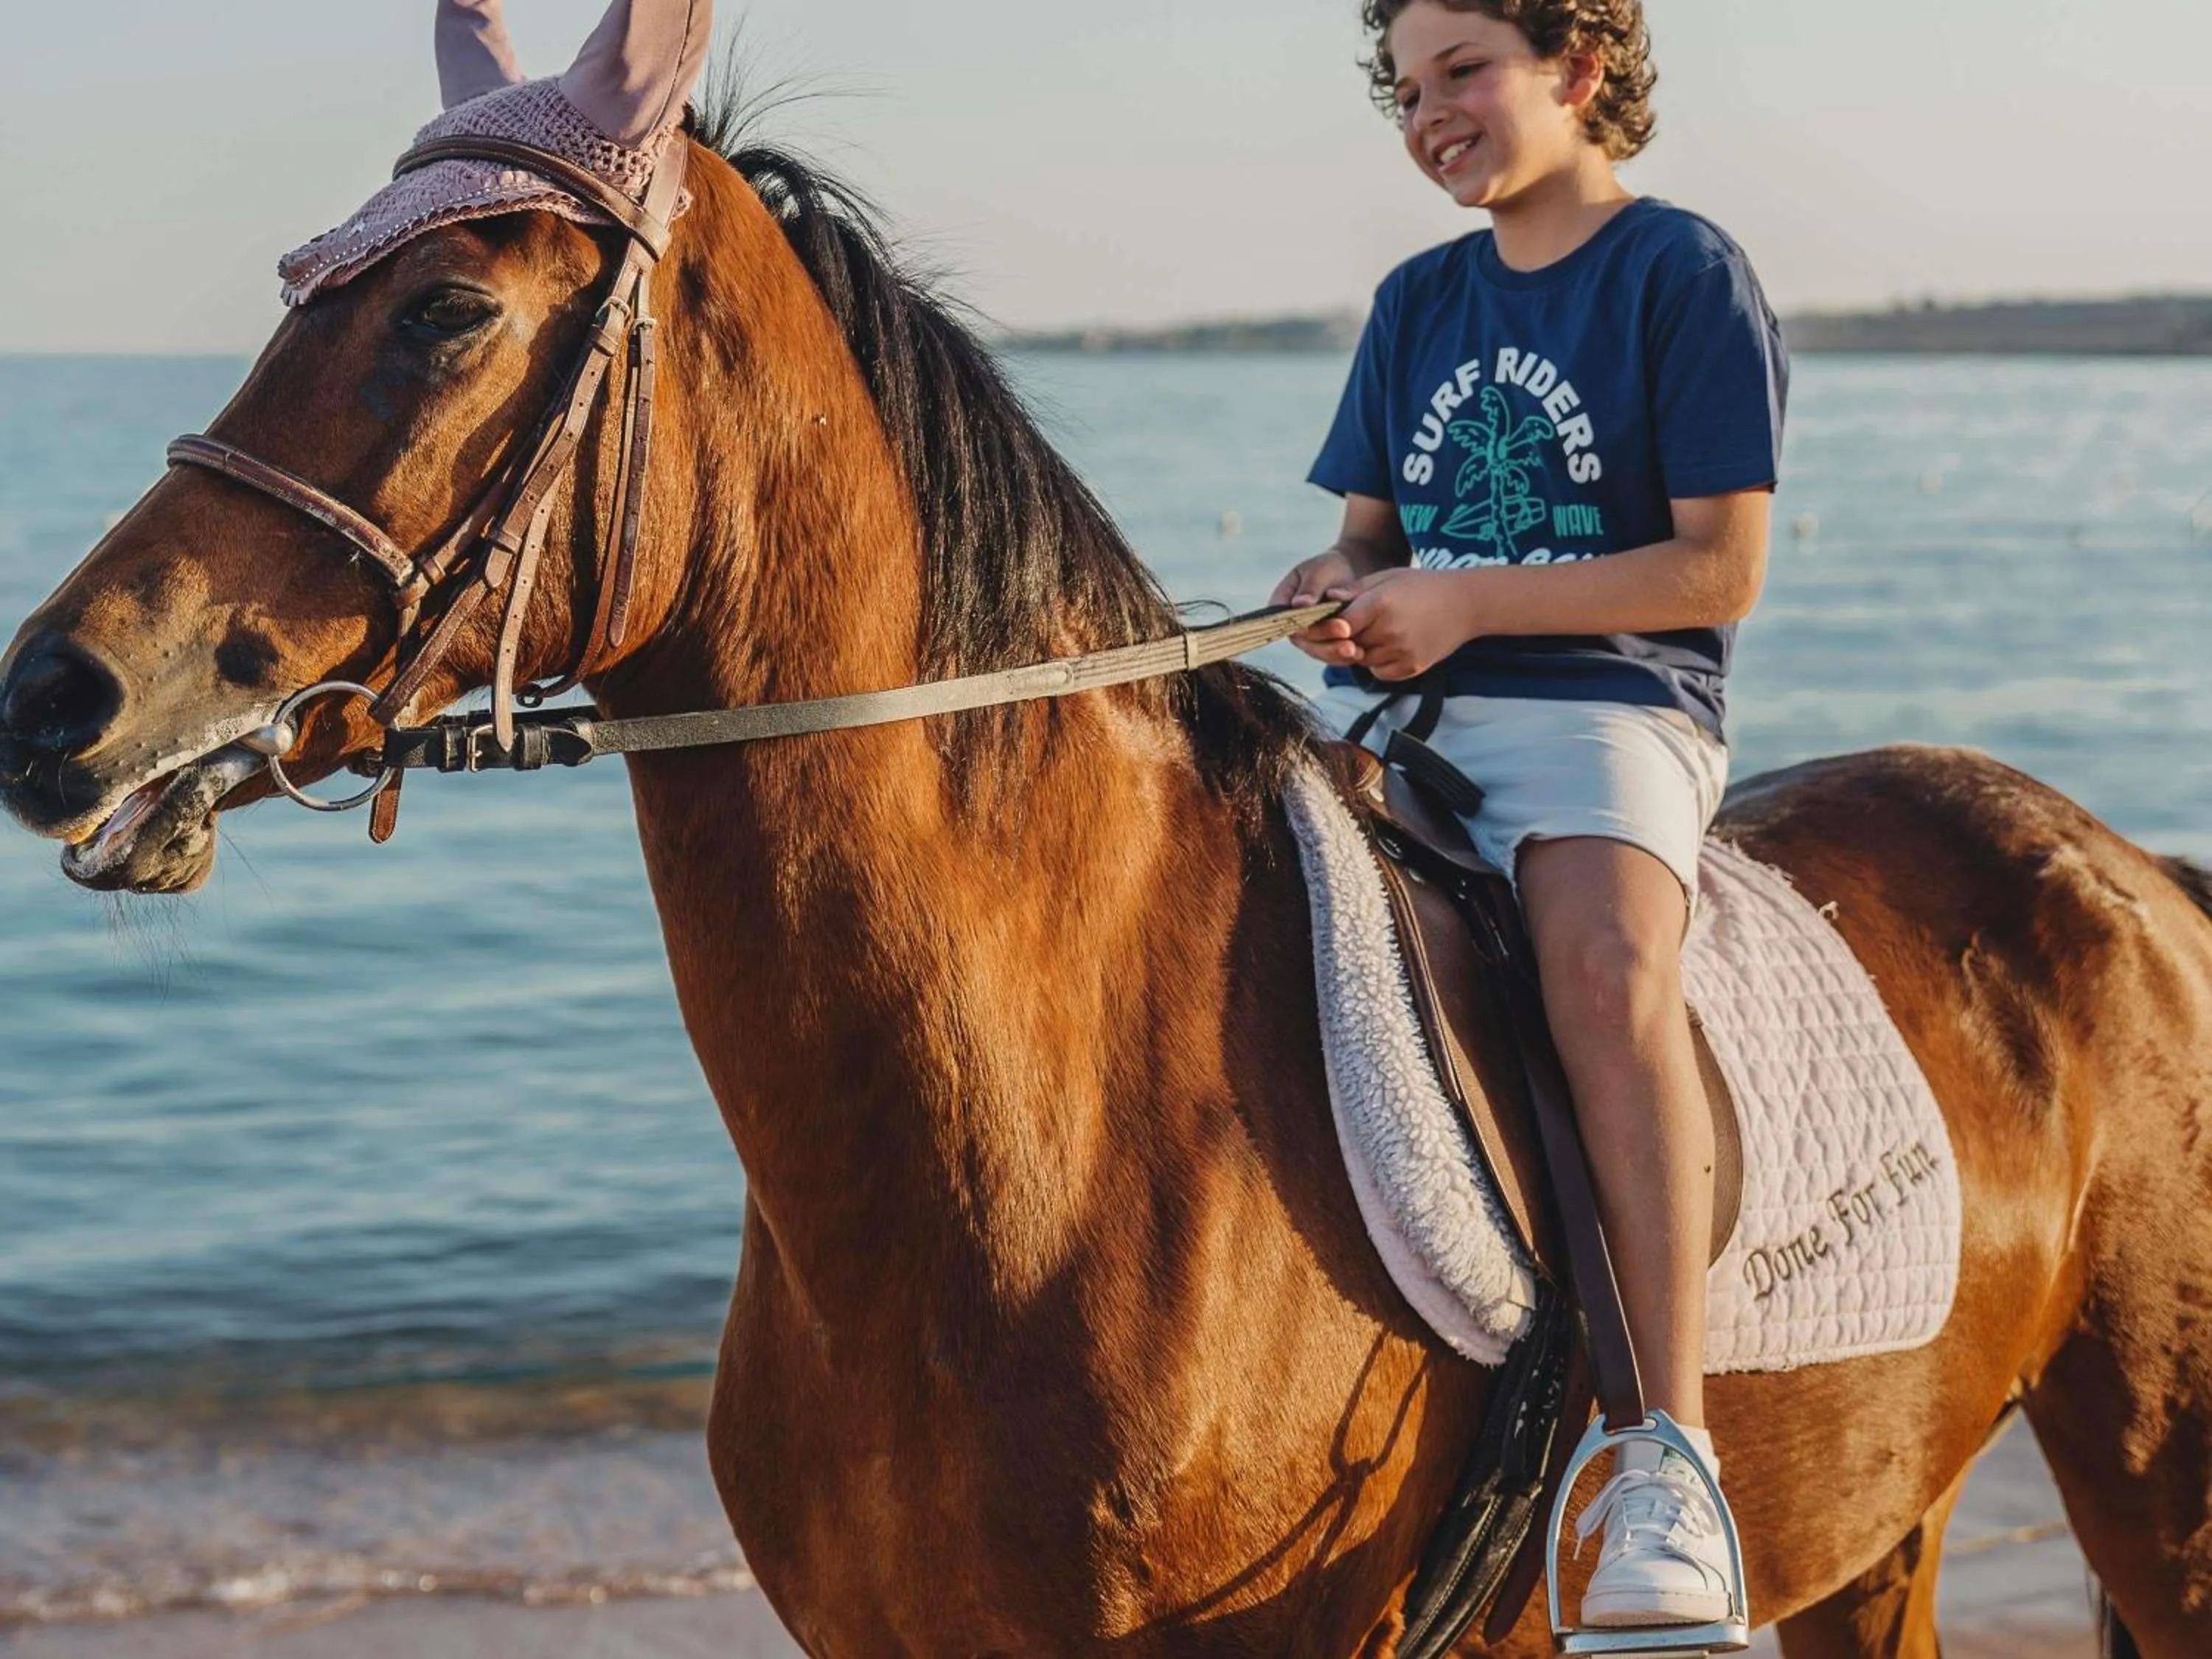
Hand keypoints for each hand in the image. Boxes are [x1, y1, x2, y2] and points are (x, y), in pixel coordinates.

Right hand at [1271, 550, 1362, 664]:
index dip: (1306, 626)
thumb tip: (1299, 604)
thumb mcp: (1318, 572)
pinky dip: (1344, 656)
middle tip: (1346, 635)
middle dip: (1326, 641)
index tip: (1329, 624)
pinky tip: (1360, 654)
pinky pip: (1331, 655)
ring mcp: (1307, 638)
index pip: (1286, 621)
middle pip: (1304, 640)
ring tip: (1355, 651)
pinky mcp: (1323, 645)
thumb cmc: (1328, 568)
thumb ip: (1310, 588)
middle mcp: (1290, 625)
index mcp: (1280, 604)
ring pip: (1318, 651)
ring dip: (1336, 653)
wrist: (1346, 576)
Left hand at [1330, 567, 1474, 681]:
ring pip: (1362, 659)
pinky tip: (1391, 644)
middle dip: (1347, 636)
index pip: (1339, 624)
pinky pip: (1379, 671)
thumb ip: (1355, 590)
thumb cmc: (1423, 586)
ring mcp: (1401, 652)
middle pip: (1348, 643)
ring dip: (1362, 649)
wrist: (1466, 604)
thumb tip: (1326, 600)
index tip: (1332, 621)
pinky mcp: (1411, 667)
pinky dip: (1378, 662)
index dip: (1331, 625)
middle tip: (1357, 625)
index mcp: (1380, 604)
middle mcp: (1389, 631)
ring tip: (1379, 631)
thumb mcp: (1388, 577)